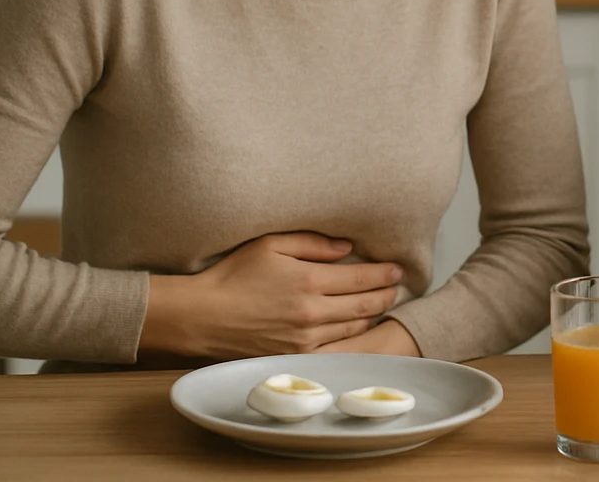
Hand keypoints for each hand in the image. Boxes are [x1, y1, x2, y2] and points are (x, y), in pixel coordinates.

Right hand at [142, 232, 403, 359]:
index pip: (361, 279)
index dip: (383, 274)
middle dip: (385, 295)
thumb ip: (312, 244)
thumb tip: (346, 248)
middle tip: (397, 287)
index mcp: (309, 281)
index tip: (397, 269)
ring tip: (382, 305)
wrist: (201, 317)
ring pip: (353, 328)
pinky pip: (333, 346)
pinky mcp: (294, 355)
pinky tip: (357, 328)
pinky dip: (351, 336)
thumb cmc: (233, 275)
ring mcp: (304, 338)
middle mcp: (312, 312)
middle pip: (364, 305)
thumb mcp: (271, 245)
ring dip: (372, 316)